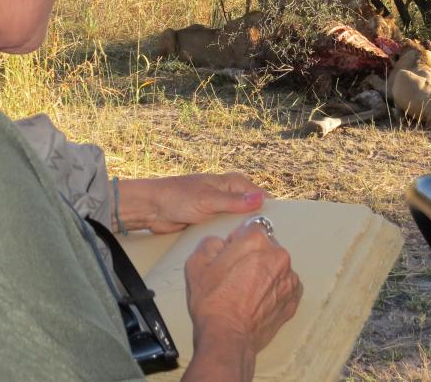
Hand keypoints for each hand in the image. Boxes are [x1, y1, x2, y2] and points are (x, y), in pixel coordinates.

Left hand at [117, 173, 266, 233]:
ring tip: (253, 246)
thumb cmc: (177, 197)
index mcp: (230, 183)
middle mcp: (227, 195)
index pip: (258, 195)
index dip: (267, 209)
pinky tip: (235, 247)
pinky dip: (228, 236)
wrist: (152, 209)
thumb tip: (260, 199)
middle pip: (250, 210)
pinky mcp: (209, 222)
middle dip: (255, 222)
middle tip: (267, 240)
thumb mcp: (208, 200)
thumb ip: (234, 202)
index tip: (278, 225)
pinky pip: (224, 230)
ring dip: (241, 231)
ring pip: (238, 222)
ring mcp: (218, 209)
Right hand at [184, 219, 302, 359]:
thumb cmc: (212, 302)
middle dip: (252, 256)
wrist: (227, 336)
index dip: (236, 240)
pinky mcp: (293, 298)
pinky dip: (273, 290)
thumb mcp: (197, 263)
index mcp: (256, 240)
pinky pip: (283, 285)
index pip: (250, 227)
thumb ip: (212, 242)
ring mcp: (289, 277)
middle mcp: (278, 255)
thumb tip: (223, 243)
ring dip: (264, 273)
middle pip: (265, 246)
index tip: (229, 255)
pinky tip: (257, 301)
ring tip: (245, 293)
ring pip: (275, 266)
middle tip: (234, 277)